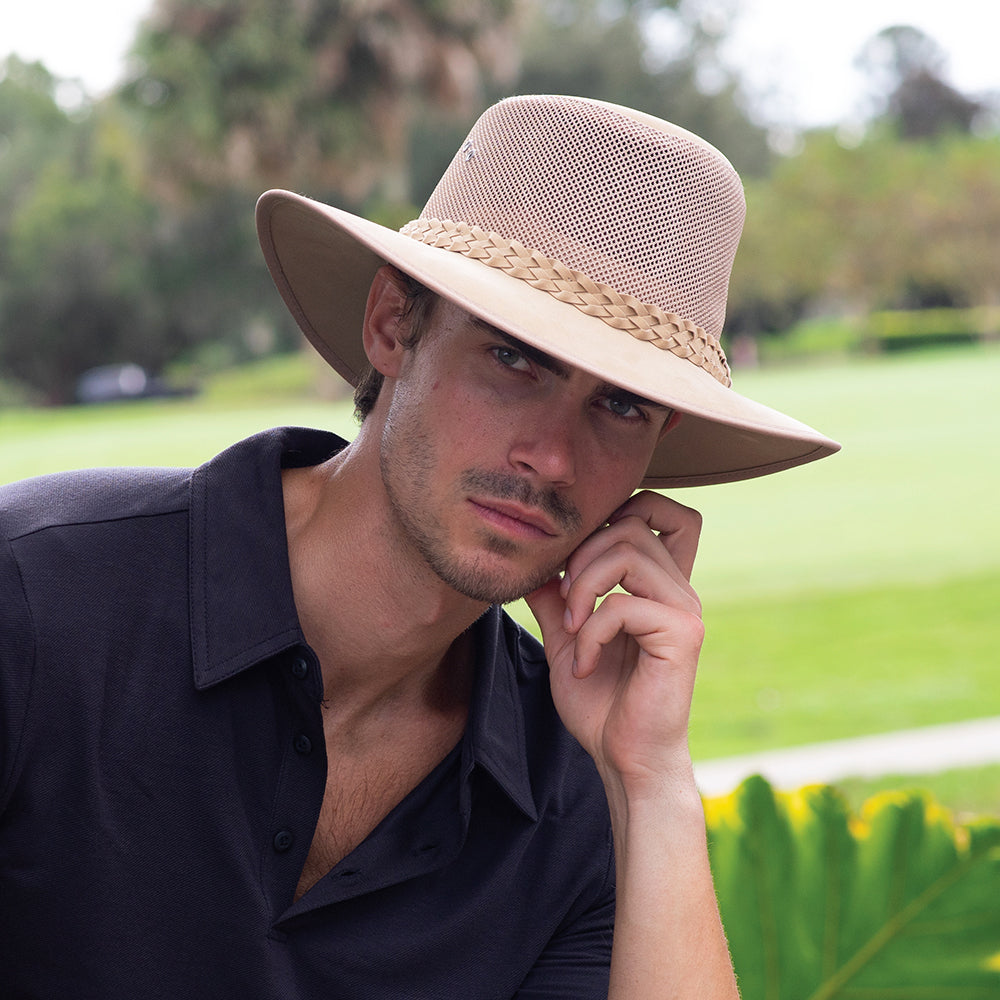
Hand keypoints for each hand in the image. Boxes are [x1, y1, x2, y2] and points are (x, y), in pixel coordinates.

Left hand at [524, 491, 704, 796]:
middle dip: (583, 552)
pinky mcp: (682, 634)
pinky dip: (589, 633)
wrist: (623, 759)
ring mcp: (685, 608)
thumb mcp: (565, 638)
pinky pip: (622, 605)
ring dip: (582, 588)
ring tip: (570, 629)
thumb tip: (533, 562)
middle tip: (565, 602)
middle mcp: (678, 589)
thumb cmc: (600, 703)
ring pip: (628, 551)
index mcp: (658, 585)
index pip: (667, 512)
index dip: (626, 509)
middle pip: (634, 521)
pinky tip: (583, 665)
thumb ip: (554, 597)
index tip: (582, 558)